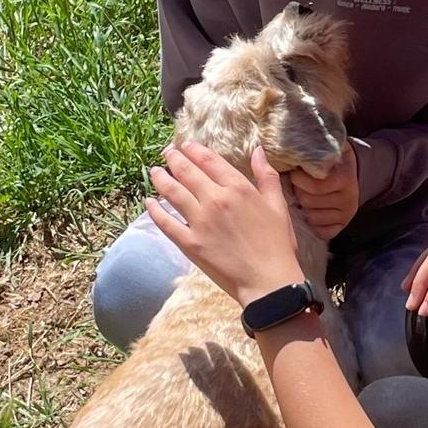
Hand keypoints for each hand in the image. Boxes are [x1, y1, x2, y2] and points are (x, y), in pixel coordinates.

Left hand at [145, 142, 303, 306]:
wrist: (268, 281)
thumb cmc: (277, 244)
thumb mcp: (278, 206)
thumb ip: (267, 176)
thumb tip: (258, 150)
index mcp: (238, 188)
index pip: (209, 161)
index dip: (194, 150)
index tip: (185, 145)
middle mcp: (215, 199)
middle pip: (187, 172)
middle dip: (173, 159)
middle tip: (166, 153)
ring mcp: (199, 221)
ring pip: (172, 192)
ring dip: (160, 179)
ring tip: (154, 172)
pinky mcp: (189, 243)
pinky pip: (166, 222)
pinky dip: (155, 210)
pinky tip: (149, 203)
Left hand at [290, 141, 358, 240]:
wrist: (350, 169)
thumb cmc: (331, 156)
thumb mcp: (326, 145)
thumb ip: (309, 146)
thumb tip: (278, 144)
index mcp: (346, 178)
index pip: (314, 186)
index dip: (298, 178)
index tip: (294, 171)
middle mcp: (350, 198)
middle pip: (308, 202)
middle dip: (298, 191)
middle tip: (296, 183)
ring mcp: (347, 215)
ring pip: (311, 217)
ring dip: (303, 207)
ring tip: (303, 195)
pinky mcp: (342, 226)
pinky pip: (320, 231)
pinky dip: (312, 223)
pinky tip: (311, 209)